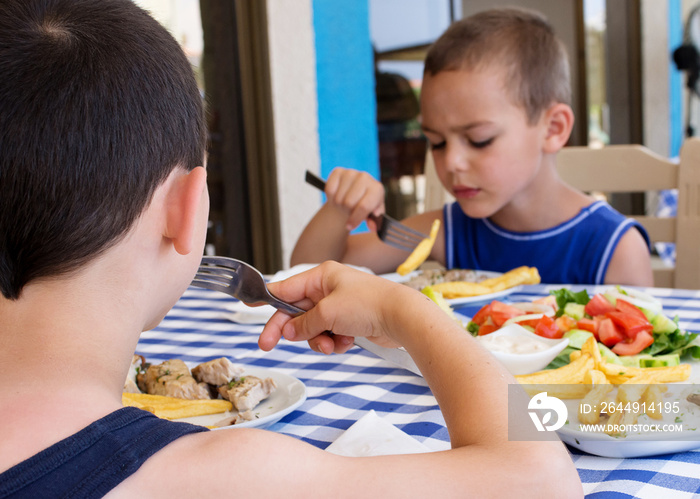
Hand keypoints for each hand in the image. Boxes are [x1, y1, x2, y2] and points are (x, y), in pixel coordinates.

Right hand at [258, 262, 406, 353]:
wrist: (402, 317)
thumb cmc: (368, 304)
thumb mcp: (327, 313)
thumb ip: (303, 323)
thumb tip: (288, 331)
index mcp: (321, 275)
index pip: (285, 289)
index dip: (266, 299)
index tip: (247, 306)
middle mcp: (328, 288)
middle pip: (296, 311)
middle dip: (292, 329)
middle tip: (268, 345)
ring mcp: (340, 304)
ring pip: (313, 327)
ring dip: (317, 339)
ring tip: (331, 343)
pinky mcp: (350, 320)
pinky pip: (330, 334)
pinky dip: (334, 341)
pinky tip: (347, 342)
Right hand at [325, 167, 384, 230]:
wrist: (354, 195)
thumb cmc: (364, 206)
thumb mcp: (372, 215)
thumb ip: (374, 222)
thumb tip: (372, 227)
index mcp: (377, 189)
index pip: (364, 206)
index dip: (355, 219)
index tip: (349, 226)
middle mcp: (365, 178)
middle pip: (349, 203)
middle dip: (347, 211)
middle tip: (349, 211)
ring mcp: (351, 173)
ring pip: (338, 198)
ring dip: (339, 205)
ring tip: (344, 204)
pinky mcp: (338, 171)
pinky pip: (330, 190)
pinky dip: (331, 197)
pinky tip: (337, 196)